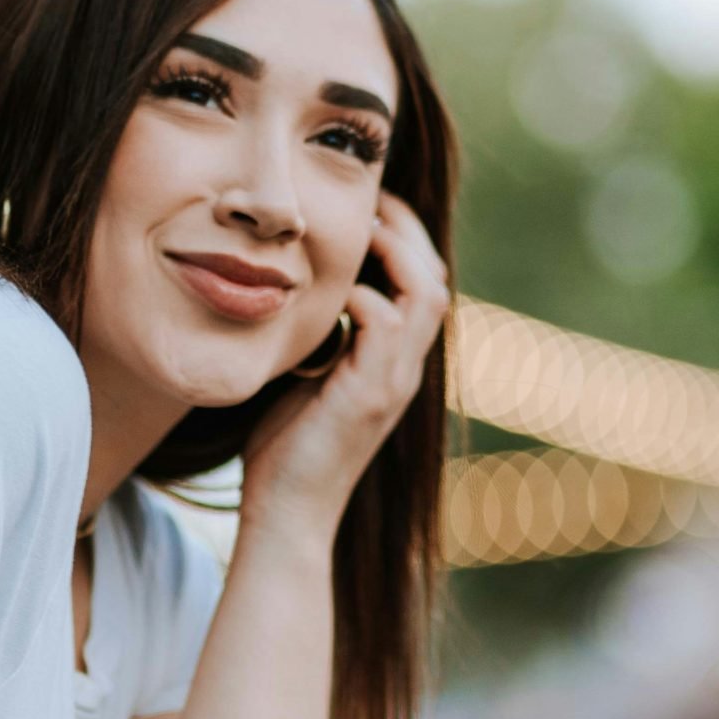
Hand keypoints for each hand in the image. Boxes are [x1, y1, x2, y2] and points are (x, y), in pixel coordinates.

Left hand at [242, 192, 449, 541]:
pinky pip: (385, 321)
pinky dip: (362, 295)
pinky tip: (329, 293)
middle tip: (365, 202)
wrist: (285, 516)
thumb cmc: (283, 452)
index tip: (363, 209)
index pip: (421, 282)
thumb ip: (314, 339)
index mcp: (393, 362)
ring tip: (357, 228)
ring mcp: (393, 381)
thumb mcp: (303, 380)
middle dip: (405, 229)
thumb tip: (285, 293)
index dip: (402, 238)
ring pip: (424, 292)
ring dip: (392, 250)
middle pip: (434, 276)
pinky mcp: (369, 394)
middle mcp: (404, 368)